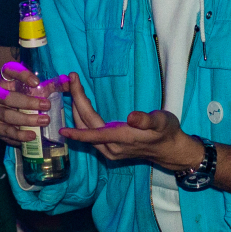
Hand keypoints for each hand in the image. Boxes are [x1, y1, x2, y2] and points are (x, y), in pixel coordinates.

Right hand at [0, 64, 61, 146]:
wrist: (11, 118)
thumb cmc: (26, 99)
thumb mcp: (38, 91)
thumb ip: (53, 85)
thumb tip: (69, 80)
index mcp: (5, 79)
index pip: (8, 70)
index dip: (21, 74)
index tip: (37, 82)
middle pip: (8, 97)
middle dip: (28, 102)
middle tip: (46, 106)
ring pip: (7, 115)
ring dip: (26, 120)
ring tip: (44, 122)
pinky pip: (5, 131)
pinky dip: (19, 134)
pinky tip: (32, 135)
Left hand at [61, 77, 203, 172]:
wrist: (169, 149)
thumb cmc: (166, 132)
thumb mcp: (162, 121)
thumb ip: (147, 120)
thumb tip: (132, 117)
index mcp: (122, 139)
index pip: (93, 133)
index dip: (76, 131)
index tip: (61, 128)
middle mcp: (111, 148)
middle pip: (86, 126)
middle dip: (76, 102)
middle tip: (72, 81)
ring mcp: (109, 151)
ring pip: (86, 131)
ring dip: (77, 111)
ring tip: (74, 90)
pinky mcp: (109, 151)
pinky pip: (90, 135)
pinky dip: (82, 121)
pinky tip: (81, 107)